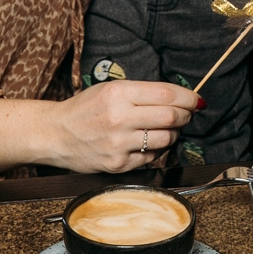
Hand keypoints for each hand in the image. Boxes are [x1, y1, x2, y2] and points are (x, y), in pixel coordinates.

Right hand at [0, 81, 197, 173]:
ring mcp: (119, 144)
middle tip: (187, 114)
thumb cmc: (85, 109)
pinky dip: (156, 149)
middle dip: (186, 115)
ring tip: (167, 128)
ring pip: (166, 139)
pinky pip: (152, 157)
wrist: (55, 134)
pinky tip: (147, 142)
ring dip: (174, 133)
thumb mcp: (110, 89)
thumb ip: (142, 92)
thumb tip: (179, 98)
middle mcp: (119, 118)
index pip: (166, 94)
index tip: (197, 100)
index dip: (188, 97)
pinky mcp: (118, 164)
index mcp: (118, 93)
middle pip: (171, 117)